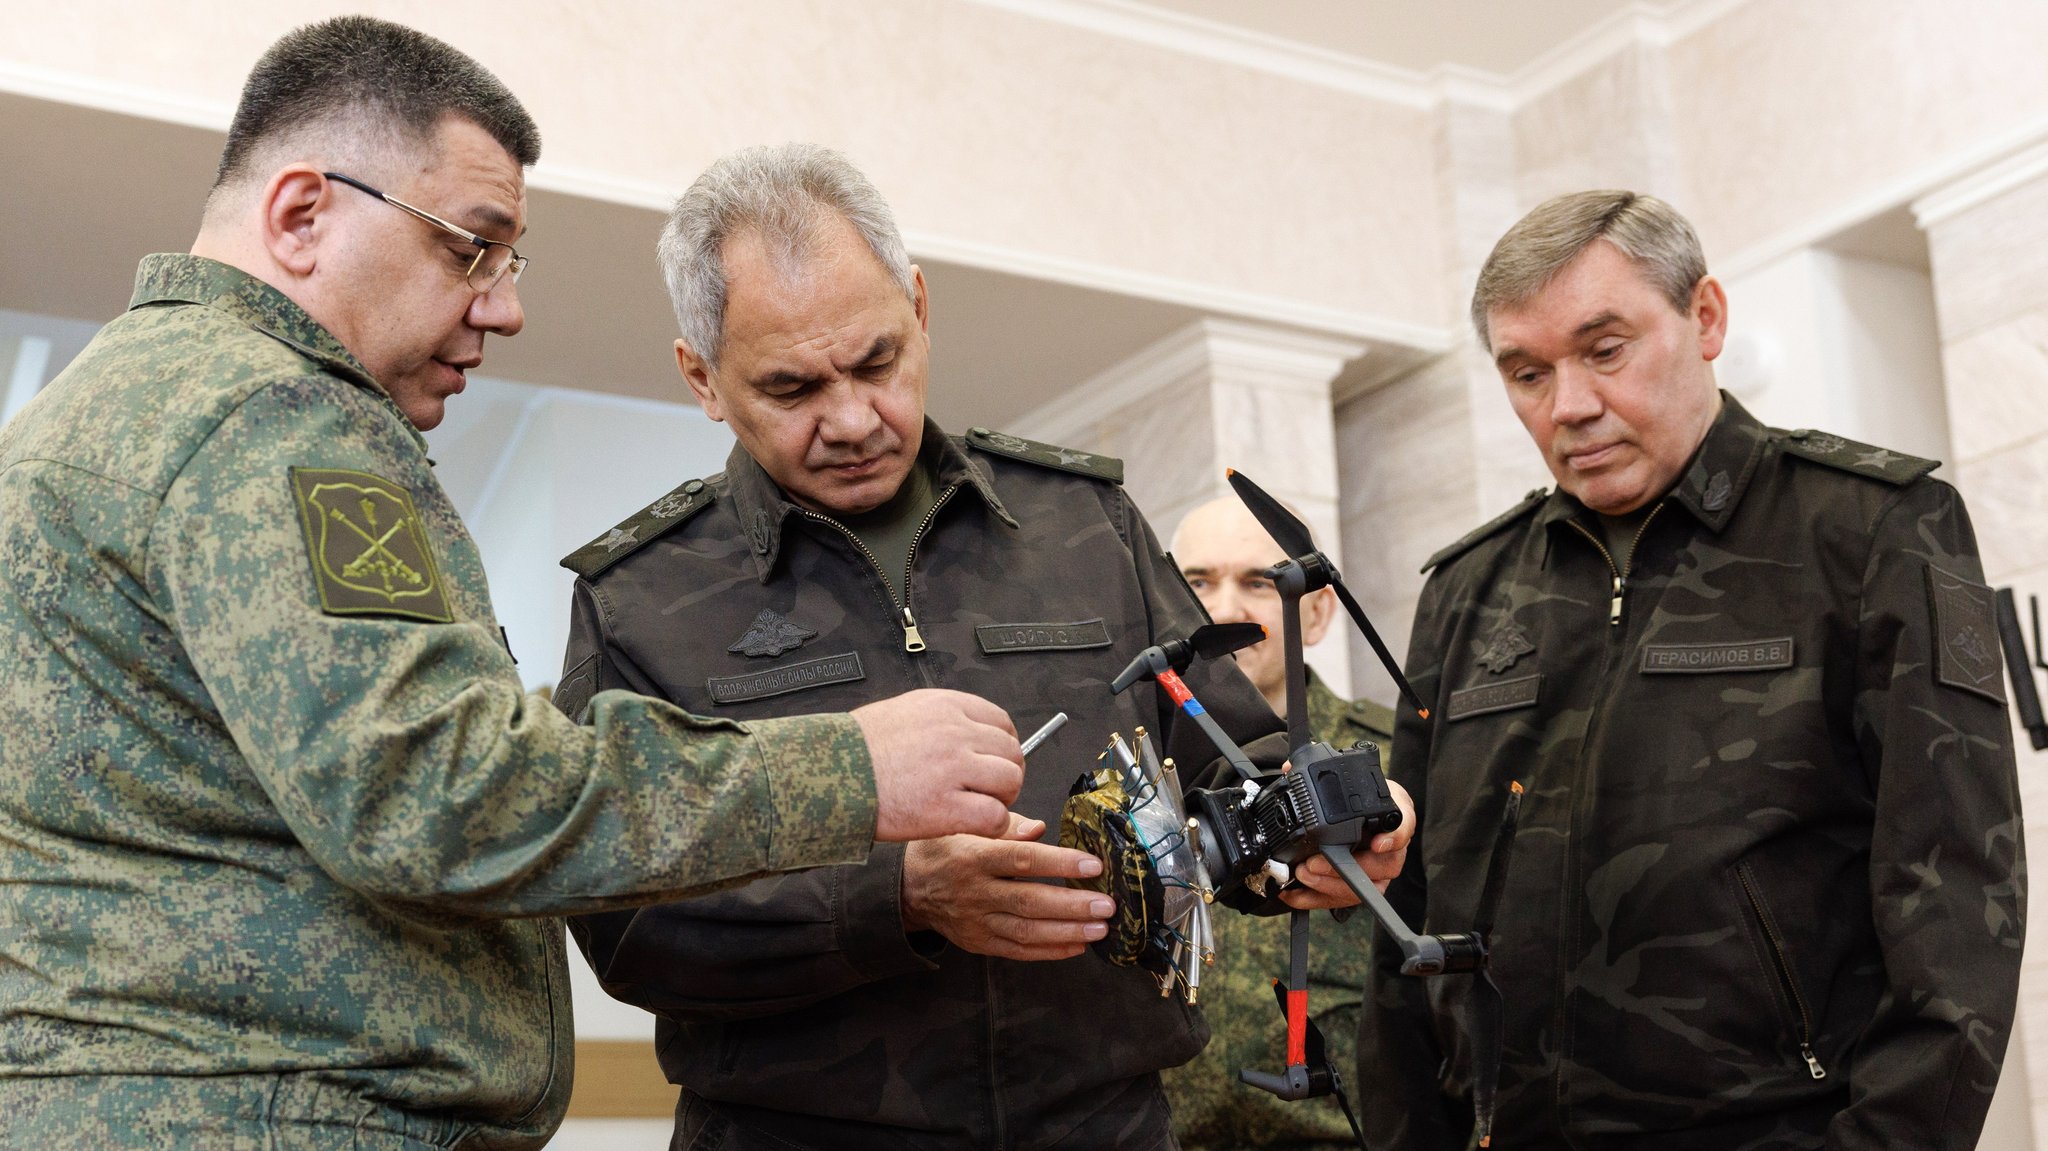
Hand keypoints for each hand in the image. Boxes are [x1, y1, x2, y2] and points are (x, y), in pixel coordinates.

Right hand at [855, 690, 1021, 840]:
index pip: (1001, 721)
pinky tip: (974, 825)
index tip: (991, 762)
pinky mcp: (945, 806)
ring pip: (1009, 781)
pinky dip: (992, 826)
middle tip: (987, 790)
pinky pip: (995, 817)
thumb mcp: (902, 712)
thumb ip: (940, 719)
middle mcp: (954, 732)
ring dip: (1001, 799)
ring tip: (980, 807)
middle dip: (1005, 774)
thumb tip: (968, 732)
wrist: (825, 774)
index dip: (1001, 746)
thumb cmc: (855, 749)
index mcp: (945, 706)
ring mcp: (952, 768)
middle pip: (1010, 752)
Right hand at [901, 812, 1113, 960]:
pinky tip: (1077, 945)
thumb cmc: (945, 849)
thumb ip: (1005, 826)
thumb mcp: (966, 826)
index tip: (1093, 866)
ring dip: (1067, 932)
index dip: (1059, 863)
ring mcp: (977, 922)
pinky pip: (1018, 951)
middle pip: (1029, 902)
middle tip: (1106, 905)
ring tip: (1100, 928)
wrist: (908, 888)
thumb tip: (1039, 829)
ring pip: (1027, 931)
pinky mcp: (980, 943)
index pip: (1022, 860)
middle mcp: (976, 892)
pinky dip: (1049, 951)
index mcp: (974, 857)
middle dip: (1072, 906)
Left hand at [1280, 777, 1415, 908]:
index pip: (1404, 825)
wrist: (1356, 813)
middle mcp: (1392, 846)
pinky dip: (1317, 899)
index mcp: (1393, 813)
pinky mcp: (1363, 887)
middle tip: (1313, 864)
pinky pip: (1346, 901)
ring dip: (1329, 887)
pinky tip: (1294, 894)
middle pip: (1382, 866)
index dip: (1395, 836)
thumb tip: (1290, 767)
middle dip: (1343, 870)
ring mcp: (1379, 869)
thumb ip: (1318, 770)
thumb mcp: (1347, 779)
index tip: (1378, 843)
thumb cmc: (1357, 797)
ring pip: (1365, 889)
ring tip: (1301, 875)